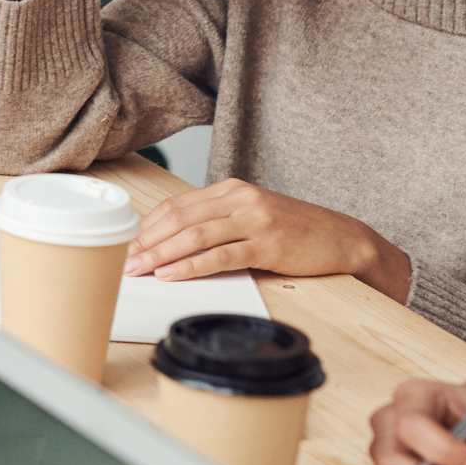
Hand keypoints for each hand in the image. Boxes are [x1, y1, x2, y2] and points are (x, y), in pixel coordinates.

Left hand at [123, 176, 409, 298]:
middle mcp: (239, 199)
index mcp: (230, 189)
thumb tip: (171, 242)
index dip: (148, 226)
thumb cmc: (293, 231)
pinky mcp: (268, 244)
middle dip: (147, 242)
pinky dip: (191, 266)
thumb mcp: (250, 216)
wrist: (342, 238)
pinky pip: (221, 255)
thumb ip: (216, 222)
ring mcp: (254, 220)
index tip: (126, 244)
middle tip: (123, 261)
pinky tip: (172, 275)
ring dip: (161, 255)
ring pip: (195, 235)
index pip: (177, 206)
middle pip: (180, 219)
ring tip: (139, 270)